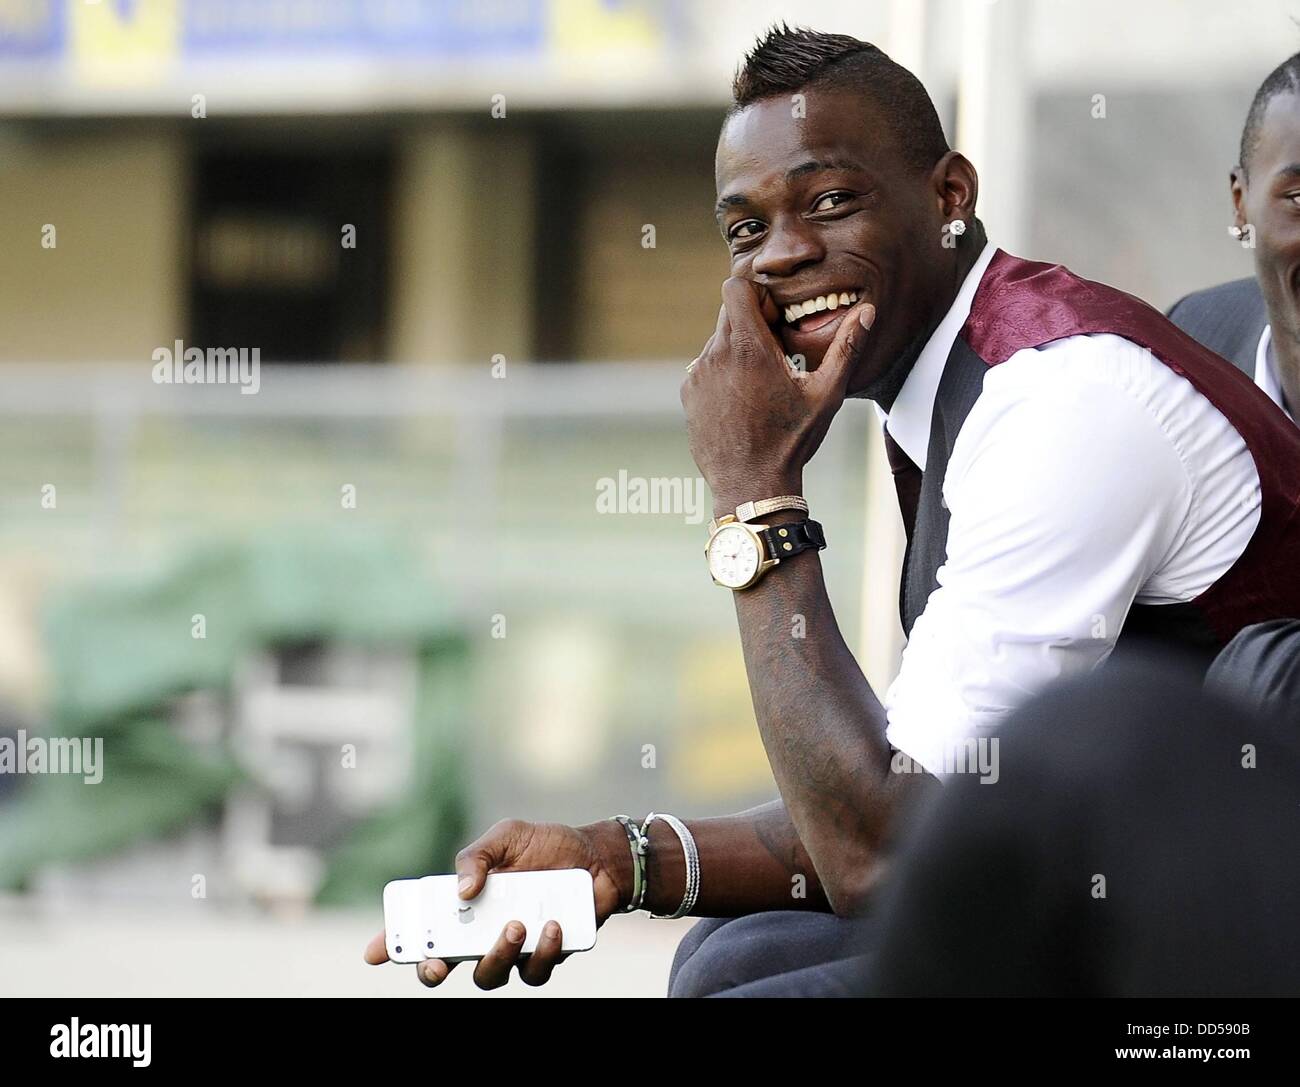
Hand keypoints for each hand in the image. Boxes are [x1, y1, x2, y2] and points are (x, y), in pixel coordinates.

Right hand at [362, 818, 628, 990]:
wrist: (599, 856)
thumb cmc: (547, 845)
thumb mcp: (508, 835)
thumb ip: (478, 855)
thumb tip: (462, 889)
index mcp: (467, 905)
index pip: (423, 930)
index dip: (395, 944)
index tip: (376, 951)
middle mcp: (485, 932)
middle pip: (447, 966)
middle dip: (434, 970)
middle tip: (438, 962)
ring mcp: (514, 948)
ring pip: (490, 975)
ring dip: (498, 956)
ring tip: (515, 926)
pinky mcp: (547, 956)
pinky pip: (536, 971)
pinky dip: (543, 951)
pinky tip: (552, 926)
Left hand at [681, 277, 875, 513]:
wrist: (751, 484)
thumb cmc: (791, 441)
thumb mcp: (826, 395)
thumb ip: (846, 348)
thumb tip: (866, 311)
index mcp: (749, 349)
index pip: (735, 288)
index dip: (757, 295)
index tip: (774, 319)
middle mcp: (716, 356)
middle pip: (728, 312)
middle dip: (752, 322)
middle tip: (775, 352)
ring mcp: (698, 375)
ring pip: (717, 341)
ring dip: (738, 350)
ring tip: (761, 384)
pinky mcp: (689, 393)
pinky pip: (705, 367)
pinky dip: (723, 373)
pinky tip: (743, 401)